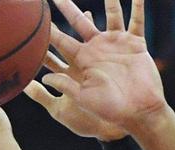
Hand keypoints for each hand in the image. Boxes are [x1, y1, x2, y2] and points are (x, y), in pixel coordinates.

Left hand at [36, 0, 166, 133]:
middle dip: (67, 7)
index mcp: (83, 60)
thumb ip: (65, 86)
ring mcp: (117, 44)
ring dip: (109, 0)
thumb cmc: (110, 110)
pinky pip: (137, 21)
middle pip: (78, 21)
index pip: (61, 40)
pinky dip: (139, 7)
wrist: (139, 113)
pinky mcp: (136, 44)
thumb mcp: (83, 99)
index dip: (48, 31)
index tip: (36, 18)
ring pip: (111, 14)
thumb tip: (43, 78)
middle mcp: (98, 48)